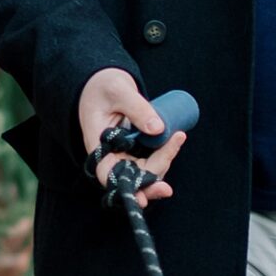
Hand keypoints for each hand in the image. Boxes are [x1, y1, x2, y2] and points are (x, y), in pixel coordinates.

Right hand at [79, 68, 186, 207]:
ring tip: (179, 138)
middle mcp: (110, 156)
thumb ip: (137, 107)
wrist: (105, 83)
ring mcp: (124, 154)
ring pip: (145, 171)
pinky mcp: (136, 149)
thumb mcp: (118, 91)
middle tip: (169, 183)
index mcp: (97, 147)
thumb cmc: (104, 86)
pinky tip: (178, 139)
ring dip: (163, 163)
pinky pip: (151, 158)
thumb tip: (159, 130)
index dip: (127, 188)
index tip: (147, 192)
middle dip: (151, 183)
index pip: (108, 174)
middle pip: (131, 179)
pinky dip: (165, 153)